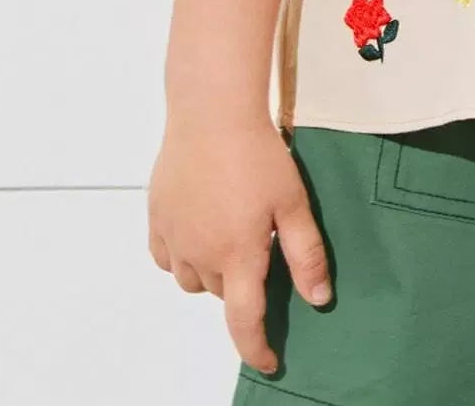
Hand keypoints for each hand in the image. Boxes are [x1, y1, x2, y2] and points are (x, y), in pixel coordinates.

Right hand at [147, 117, 331, 375]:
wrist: (211, 113)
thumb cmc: (257, 154)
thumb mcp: (294, 203)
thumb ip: (306, 254)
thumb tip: (317, 299)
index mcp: (238, 256)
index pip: (244, 322)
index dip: (257, 349)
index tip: (269, 362)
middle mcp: (200, 255)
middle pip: (220, 293)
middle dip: (240, 285)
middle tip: (259, 248)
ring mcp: (174, 238)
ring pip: (192, 279)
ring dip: (211, 272)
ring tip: (231, 236)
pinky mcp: (156, 218)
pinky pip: (167, 257)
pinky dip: (183, 255)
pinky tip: (199, 230)